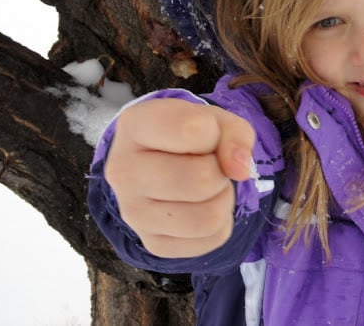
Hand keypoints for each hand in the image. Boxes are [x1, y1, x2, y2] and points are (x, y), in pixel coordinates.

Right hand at [104, 98, 255, 257]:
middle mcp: (123, 170)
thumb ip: (236, 134)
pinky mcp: (151, 242)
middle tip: (209, 165)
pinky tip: (201, 206)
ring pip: (209, 218)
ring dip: (223, 199)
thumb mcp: (217, 121)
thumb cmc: (191, 135)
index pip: (192, 131)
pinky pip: (211, 239)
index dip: (214, 134)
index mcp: (134, 125)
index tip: (205, 135)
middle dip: (220, 172)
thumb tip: (240, 170)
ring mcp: (132, 212)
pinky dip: (220, 224)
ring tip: (207, 186)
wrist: (161, 161)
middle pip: (202, 180)